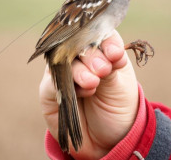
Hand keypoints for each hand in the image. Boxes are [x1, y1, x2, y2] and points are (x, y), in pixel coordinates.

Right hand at [39, 30, 142, 158]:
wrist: (109, 138)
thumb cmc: (118, 106)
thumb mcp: (121, 83)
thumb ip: (112, 65)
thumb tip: (109, 51)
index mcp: (99, 48)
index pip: (98, 33)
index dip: (105, 40)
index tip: (114, 53)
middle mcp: (78, 56)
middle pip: (78, 43)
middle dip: (92, 56)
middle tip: (103, 70)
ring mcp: (61, 70)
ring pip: (64, 60)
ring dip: (80, 71)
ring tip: (93, 83)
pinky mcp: (49, 89)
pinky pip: (53, 81)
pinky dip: (69, 84)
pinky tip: (86, 91)